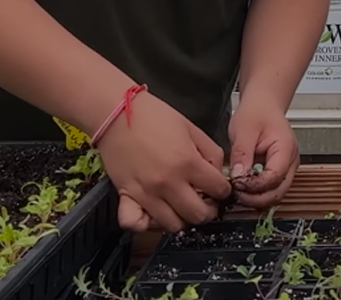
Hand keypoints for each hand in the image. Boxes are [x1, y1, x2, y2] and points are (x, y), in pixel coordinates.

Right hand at [97, 90, 232, 232]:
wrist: (117, 114)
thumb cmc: (154, 116)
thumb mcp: (192, 128)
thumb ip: (210, 152)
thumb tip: (217, 173)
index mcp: (187, 162)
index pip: (218, 190)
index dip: (223, 190)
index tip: (218, 188)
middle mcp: (168, 183)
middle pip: (198, 215)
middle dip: (207, 210)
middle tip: (203, 200)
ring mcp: (147, 193)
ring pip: (173, 225)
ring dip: (181, 218)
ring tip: (180, 205)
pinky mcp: (126, 196)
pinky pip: (135, 223)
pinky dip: (145, 223)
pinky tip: (153, 213)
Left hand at [226, 100, 299, 208]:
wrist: (263, 105)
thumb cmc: (256, 112)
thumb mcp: (244, 130)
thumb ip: (242, 154)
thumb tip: (238, 176)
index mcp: (286, 149)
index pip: (274, 177)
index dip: (255, 186)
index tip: (237, 185)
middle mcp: (290, 161)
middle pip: (279, 191)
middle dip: (257, 198)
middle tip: (236, 196)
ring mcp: (287, 168)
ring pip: (276, 193)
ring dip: (258, 198)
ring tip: (238, 194)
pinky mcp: (279, 171)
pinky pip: (272, 188)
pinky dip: (258, 193)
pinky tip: (244, 190)